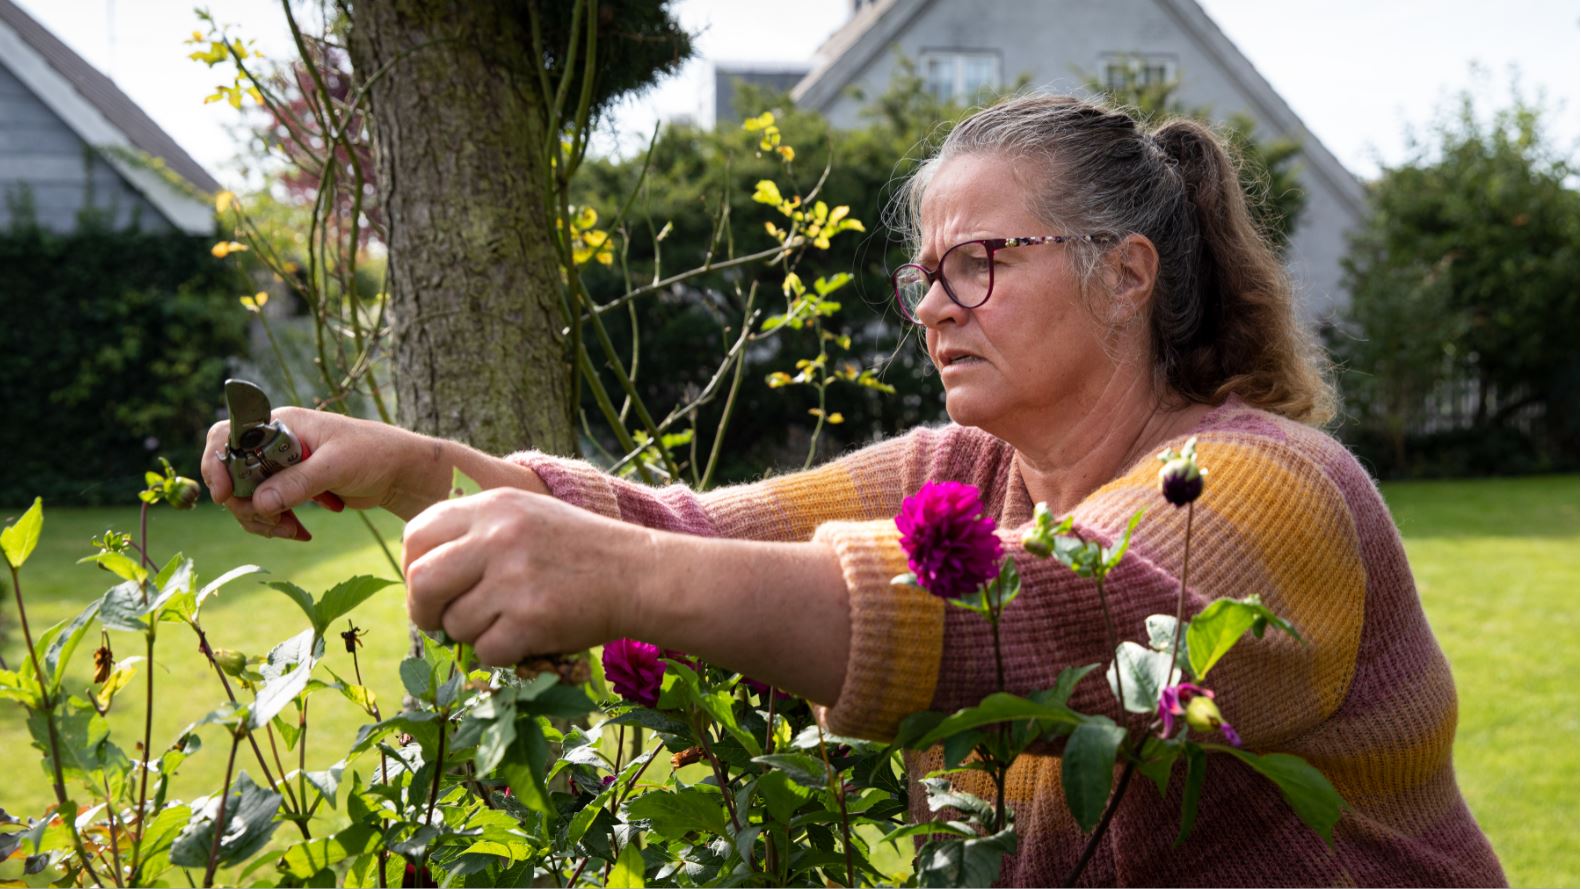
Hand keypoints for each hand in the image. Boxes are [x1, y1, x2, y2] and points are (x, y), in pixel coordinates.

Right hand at [201, 408, 416, 540]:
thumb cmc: (373, 453)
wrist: (398, 471)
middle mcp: (273, 443)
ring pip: (247, 497)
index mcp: (280, 423)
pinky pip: (266, 509)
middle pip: (232, 474)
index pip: (228, 436)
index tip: (225, 495)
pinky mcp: (289, 488)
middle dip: (246, 504)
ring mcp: (279, 466)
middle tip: (272, 523)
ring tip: (293, 531)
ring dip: (262, 520)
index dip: (216, 463)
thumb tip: (259, 503)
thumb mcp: (336, 466)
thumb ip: (298, 483)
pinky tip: (300, 532)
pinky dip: (276, 524)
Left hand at [403, 488, 636, 665]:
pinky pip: (487, 651)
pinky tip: (529, 637)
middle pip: (422, 582)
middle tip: (441, 622)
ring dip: (473, 634)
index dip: (414, 567)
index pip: (418, 535)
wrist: (638, 574)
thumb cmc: (580, 549)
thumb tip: (420, 575)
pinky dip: (503, 654)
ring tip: (509, 621)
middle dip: (425, 610)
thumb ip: (476, 532)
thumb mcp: (527, 515)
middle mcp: (498, 537)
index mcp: (494, 507)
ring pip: (454, 625)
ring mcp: (514, 579)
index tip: (429, 586)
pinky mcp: (530, 619)